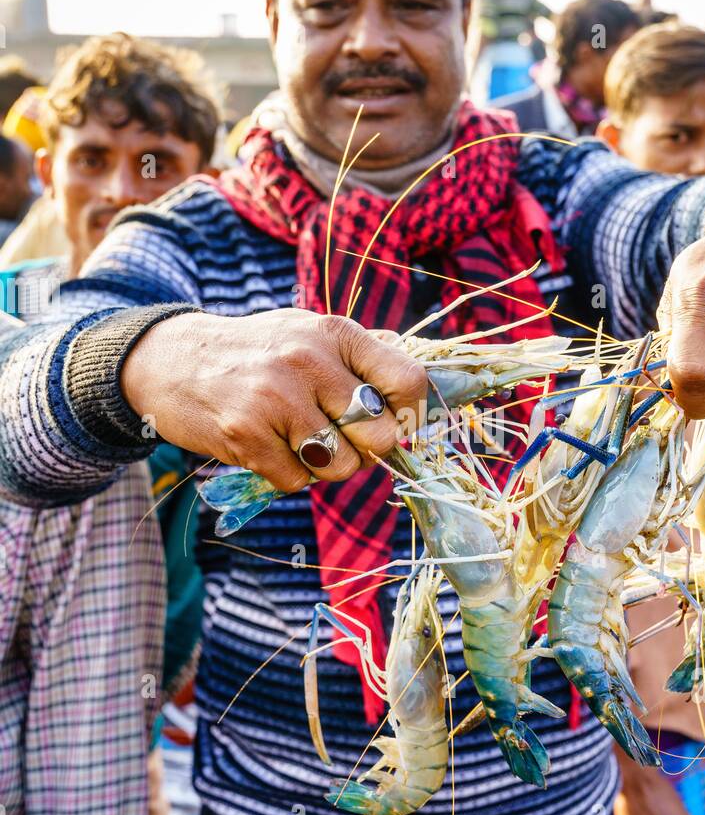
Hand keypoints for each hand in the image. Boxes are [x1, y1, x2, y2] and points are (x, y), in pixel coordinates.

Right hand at [121, 309, 427, 491]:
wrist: (171, 359)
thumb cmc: (256, 352)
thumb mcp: (309, 333)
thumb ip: (363, 356)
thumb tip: (422, 391)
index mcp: (335, 332)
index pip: (408, 381)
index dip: (411, 413)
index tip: (392, 420)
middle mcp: (308, 361)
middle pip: (380, 435)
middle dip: (368, 449)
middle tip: (343, 438)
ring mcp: (275, 399)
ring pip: (340, 466)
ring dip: (327, 466)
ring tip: (302, 441)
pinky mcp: (245, 435)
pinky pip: (297, 481)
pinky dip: (290, 475)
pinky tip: (270, 447)